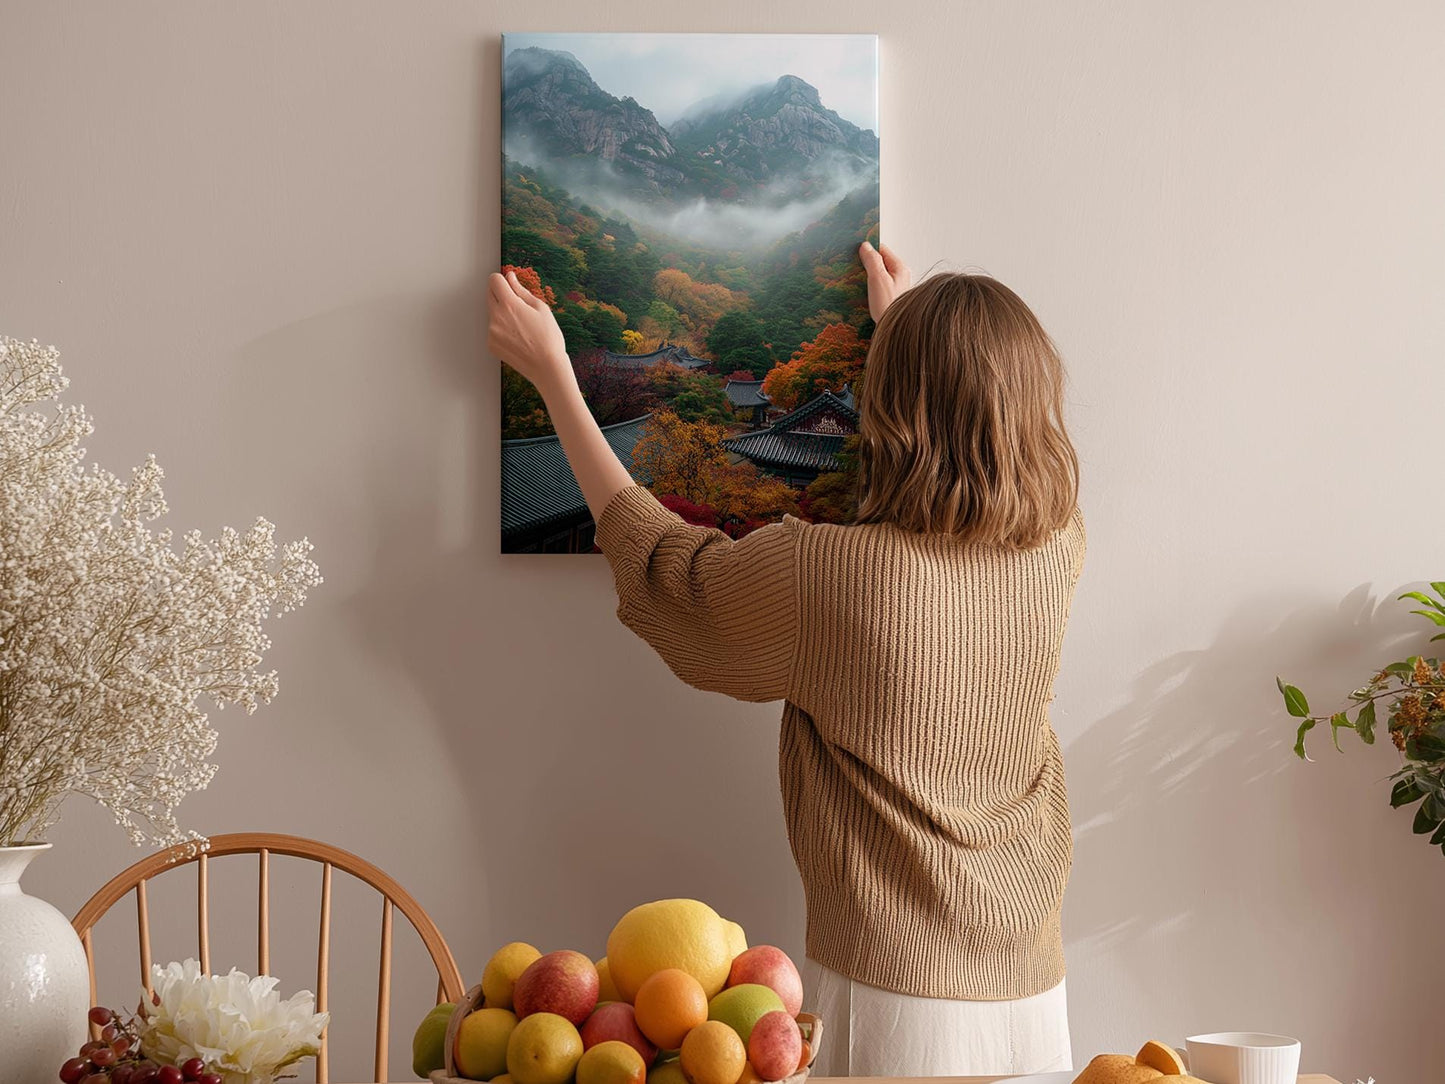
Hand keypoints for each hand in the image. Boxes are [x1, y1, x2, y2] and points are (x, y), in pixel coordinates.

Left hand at [487, 270, 571, 391]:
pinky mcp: (491, 344)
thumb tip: (510, 277)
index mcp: (509, 304)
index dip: (502, 279)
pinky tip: (518, 337)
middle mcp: (496, 317)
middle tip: (518, 306)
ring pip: (492, 313)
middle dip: (501, 294)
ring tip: (521, 326)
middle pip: (489, 294)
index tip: (509, 284)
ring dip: (502, 313)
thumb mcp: (541, 308)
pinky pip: (493, 329)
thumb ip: (521, 290)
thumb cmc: (549, 338)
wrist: (547, 367)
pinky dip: (501, 329)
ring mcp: (491, 332)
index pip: (494, 280)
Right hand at [859, 241, 911, 322]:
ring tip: (854, 279)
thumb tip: (865, 246)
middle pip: (880, 262)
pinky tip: (861, 292)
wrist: (896, 332)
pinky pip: (878, 287)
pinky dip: (869, 287)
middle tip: (852, 265)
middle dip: (866, 263)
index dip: (868, 249)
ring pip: (878, 275)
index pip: (882, 250)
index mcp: (900, 268)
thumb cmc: (888, 307)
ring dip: (866, 276)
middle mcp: (900, 277)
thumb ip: (872, 260)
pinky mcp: (890, 298)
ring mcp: (896, 288)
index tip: (855, 250)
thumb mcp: (878, 279)